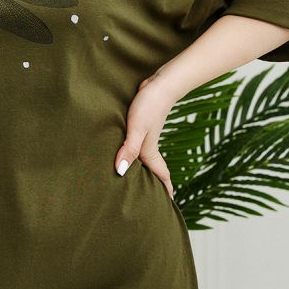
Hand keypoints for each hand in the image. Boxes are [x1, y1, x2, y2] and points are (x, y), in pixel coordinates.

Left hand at [114, 77, 174, 199]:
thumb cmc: (149, 106)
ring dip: (144, 169)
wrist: (159, 85)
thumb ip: (129, 149)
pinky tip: (129, 152)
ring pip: (146, 158)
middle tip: (152, 199)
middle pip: (154, 169)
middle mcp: (148, 146)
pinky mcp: (141, 126)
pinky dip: (136, 154)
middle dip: (155, 184)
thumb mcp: (137, 129)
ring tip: (139, 179)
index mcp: (149, 151)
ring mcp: (145, 136)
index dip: (165, 189)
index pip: (161, 175)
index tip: (168, 204)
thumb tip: (121, 172)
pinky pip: (138, 146)